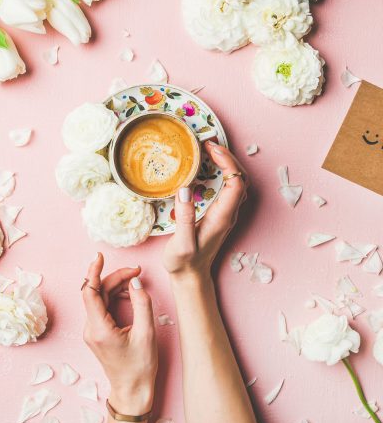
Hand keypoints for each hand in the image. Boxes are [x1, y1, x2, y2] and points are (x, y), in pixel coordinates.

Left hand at [82, 253, 157, 414]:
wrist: (132, 392)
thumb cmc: (140, 367)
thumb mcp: (147, 334)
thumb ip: (141, 304)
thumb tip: (135, 282)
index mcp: (99, 329)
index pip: (89, 292)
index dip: (94, 271)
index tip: (99, 256)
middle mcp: (91, 329)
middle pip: (97, 292)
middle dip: (116, 278)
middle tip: (137, 272)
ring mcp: (92, 331)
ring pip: (100, 298)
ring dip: (117, 286)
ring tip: (136, 283)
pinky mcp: (98, 332)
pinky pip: (103, 307)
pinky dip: (116, 297)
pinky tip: (130, 296)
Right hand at [164, 142, 247, 279]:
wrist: (190, 278)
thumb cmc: (184, 263)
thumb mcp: (181, 244)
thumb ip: (184, 217)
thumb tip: (185, 188)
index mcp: (222, 217)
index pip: (236, 182)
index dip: (228, 162)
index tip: (210, 149)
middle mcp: (228, 213)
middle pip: (240, 178)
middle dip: (228, 158)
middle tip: (209, 145)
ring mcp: (225, 213)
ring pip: (236, 182)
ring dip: (227, 163)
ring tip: (209, 151)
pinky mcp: (218, 213)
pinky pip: (228, 187)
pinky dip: (222, 172)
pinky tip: (207, 167)